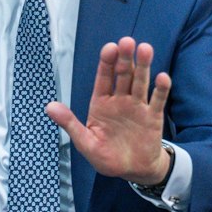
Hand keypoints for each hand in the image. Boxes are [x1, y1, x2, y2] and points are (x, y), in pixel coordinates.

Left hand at [45, 37, 172, 184]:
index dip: (106, 63)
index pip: (103, 78)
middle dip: (125, 58)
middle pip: (123, 75)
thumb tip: (49, 107)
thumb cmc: (106, 156)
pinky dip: (161, 89)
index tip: (109, 48)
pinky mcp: (153, 116)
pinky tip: (162, 77)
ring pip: (140, 82)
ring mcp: (138, 107)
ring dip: (143, 67)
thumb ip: (70, 123)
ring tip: (145, 49)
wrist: (133, 171)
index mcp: (101, 103)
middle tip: (127, 41)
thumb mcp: (85, 142)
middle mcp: (120, 100)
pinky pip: (157, 100)